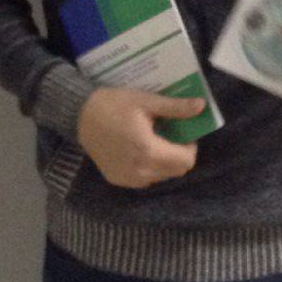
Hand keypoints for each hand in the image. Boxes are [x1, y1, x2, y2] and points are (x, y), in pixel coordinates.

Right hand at [76, 87, 204, 188]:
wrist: (80, 116)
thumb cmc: (115, 104)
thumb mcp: (147, 101)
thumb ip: (175, 108)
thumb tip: (201, 106)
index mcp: (148, 151)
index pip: (185, 161)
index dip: (190, 146)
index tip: (182, 131)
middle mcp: (139, 171)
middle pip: (176, 171)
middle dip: (179, 154)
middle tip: (170, 134)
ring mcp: (127, 179)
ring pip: (161, 177)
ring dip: (165, 162)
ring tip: (154, 140)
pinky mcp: (117, 180)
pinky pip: (145, 179)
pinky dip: (150, 167)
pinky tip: (140, 149)